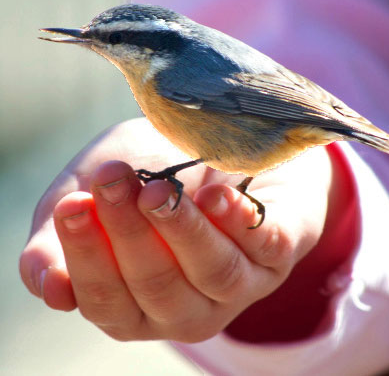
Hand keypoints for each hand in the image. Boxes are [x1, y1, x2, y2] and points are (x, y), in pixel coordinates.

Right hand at [20, 117, 333, 341]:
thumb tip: (47, 287)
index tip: (74, 205)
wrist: (208, 147)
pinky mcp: (277, 253)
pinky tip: (217, 196)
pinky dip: (241, 221)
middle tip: (112, 180)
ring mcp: (239, 284)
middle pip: (158, 286)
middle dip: (129, 233)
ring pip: (213, 271)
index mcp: (139, 303)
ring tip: (156, 189)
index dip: (86, 257)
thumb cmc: (147, 172)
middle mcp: (190, 305)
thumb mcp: (94, 194)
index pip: (106, 299)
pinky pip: (266, 245)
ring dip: (181, 229)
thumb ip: (60, 240)